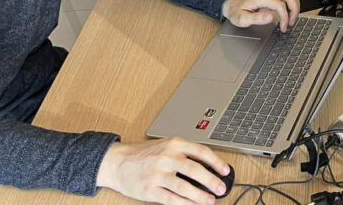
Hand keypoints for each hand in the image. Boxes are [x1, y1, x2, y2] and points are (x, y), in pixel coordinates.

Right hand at [96, 137, 229, 204]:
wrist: (117, 162)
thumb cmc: (144, 154)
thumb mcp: (166, 145)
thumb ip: (184, 153)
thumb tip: (207, 166)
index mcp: (174, 144)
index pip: (201, 151)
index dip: (216, 162)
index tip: (225, 170)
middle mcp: (167, 157)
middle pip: (195, 170)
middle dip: (211, 181)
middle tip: (221, 189)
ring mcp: (158, 174)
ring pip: (184, 187)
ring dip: (200, 195)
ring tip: (210, 201)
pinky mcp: (149, 190)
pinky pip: (171, 199)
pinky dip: (184, 204)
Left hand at [223, 0, 299, 31]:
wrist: (232, 4)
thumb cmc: (236, 12)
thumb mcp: (243, 19)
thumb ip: (257, 19)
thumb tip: (271, 18)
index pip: (281, 5)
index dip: (285, 17)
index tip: (283, 27)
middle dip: (295, 10)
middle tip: (291, 23)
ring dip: (295, 7)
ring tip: (291, 19)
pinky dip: (291, 5)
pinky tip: (288, 14)